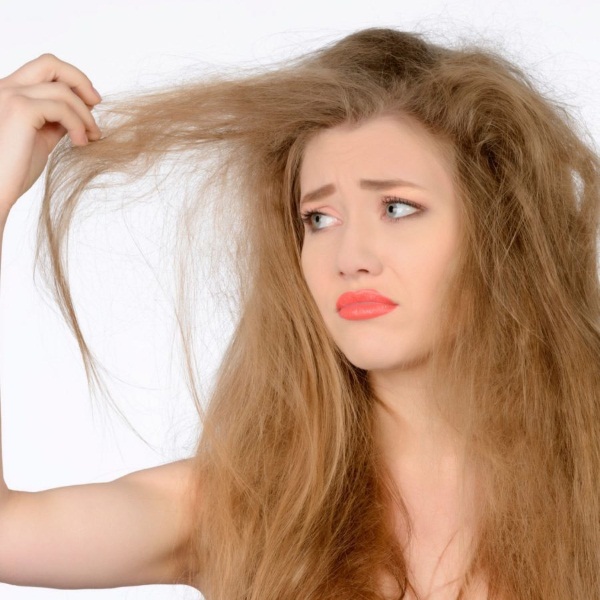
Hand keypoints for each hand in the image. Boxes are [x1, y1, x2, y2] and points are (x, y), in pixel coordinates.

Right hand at [0, 54, 101, 218]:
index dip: (71, 80)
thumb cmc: (13, 171)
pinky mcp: (20, 109)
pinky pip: (62, 108)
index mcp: (8, 93)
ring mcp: (10, 95)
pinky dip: (78, 124)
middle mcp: (5, 88)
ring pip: (63, 90)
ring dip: (85, 114)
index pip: (44, 69)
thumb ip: (55, 121)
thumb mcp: (40, 139)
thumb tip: (79, 112)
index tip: (91, 102)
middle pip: (51, 63)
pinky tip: (80, 143)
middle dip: (81, 82)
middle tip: (97, 105)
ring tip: (91, 137)